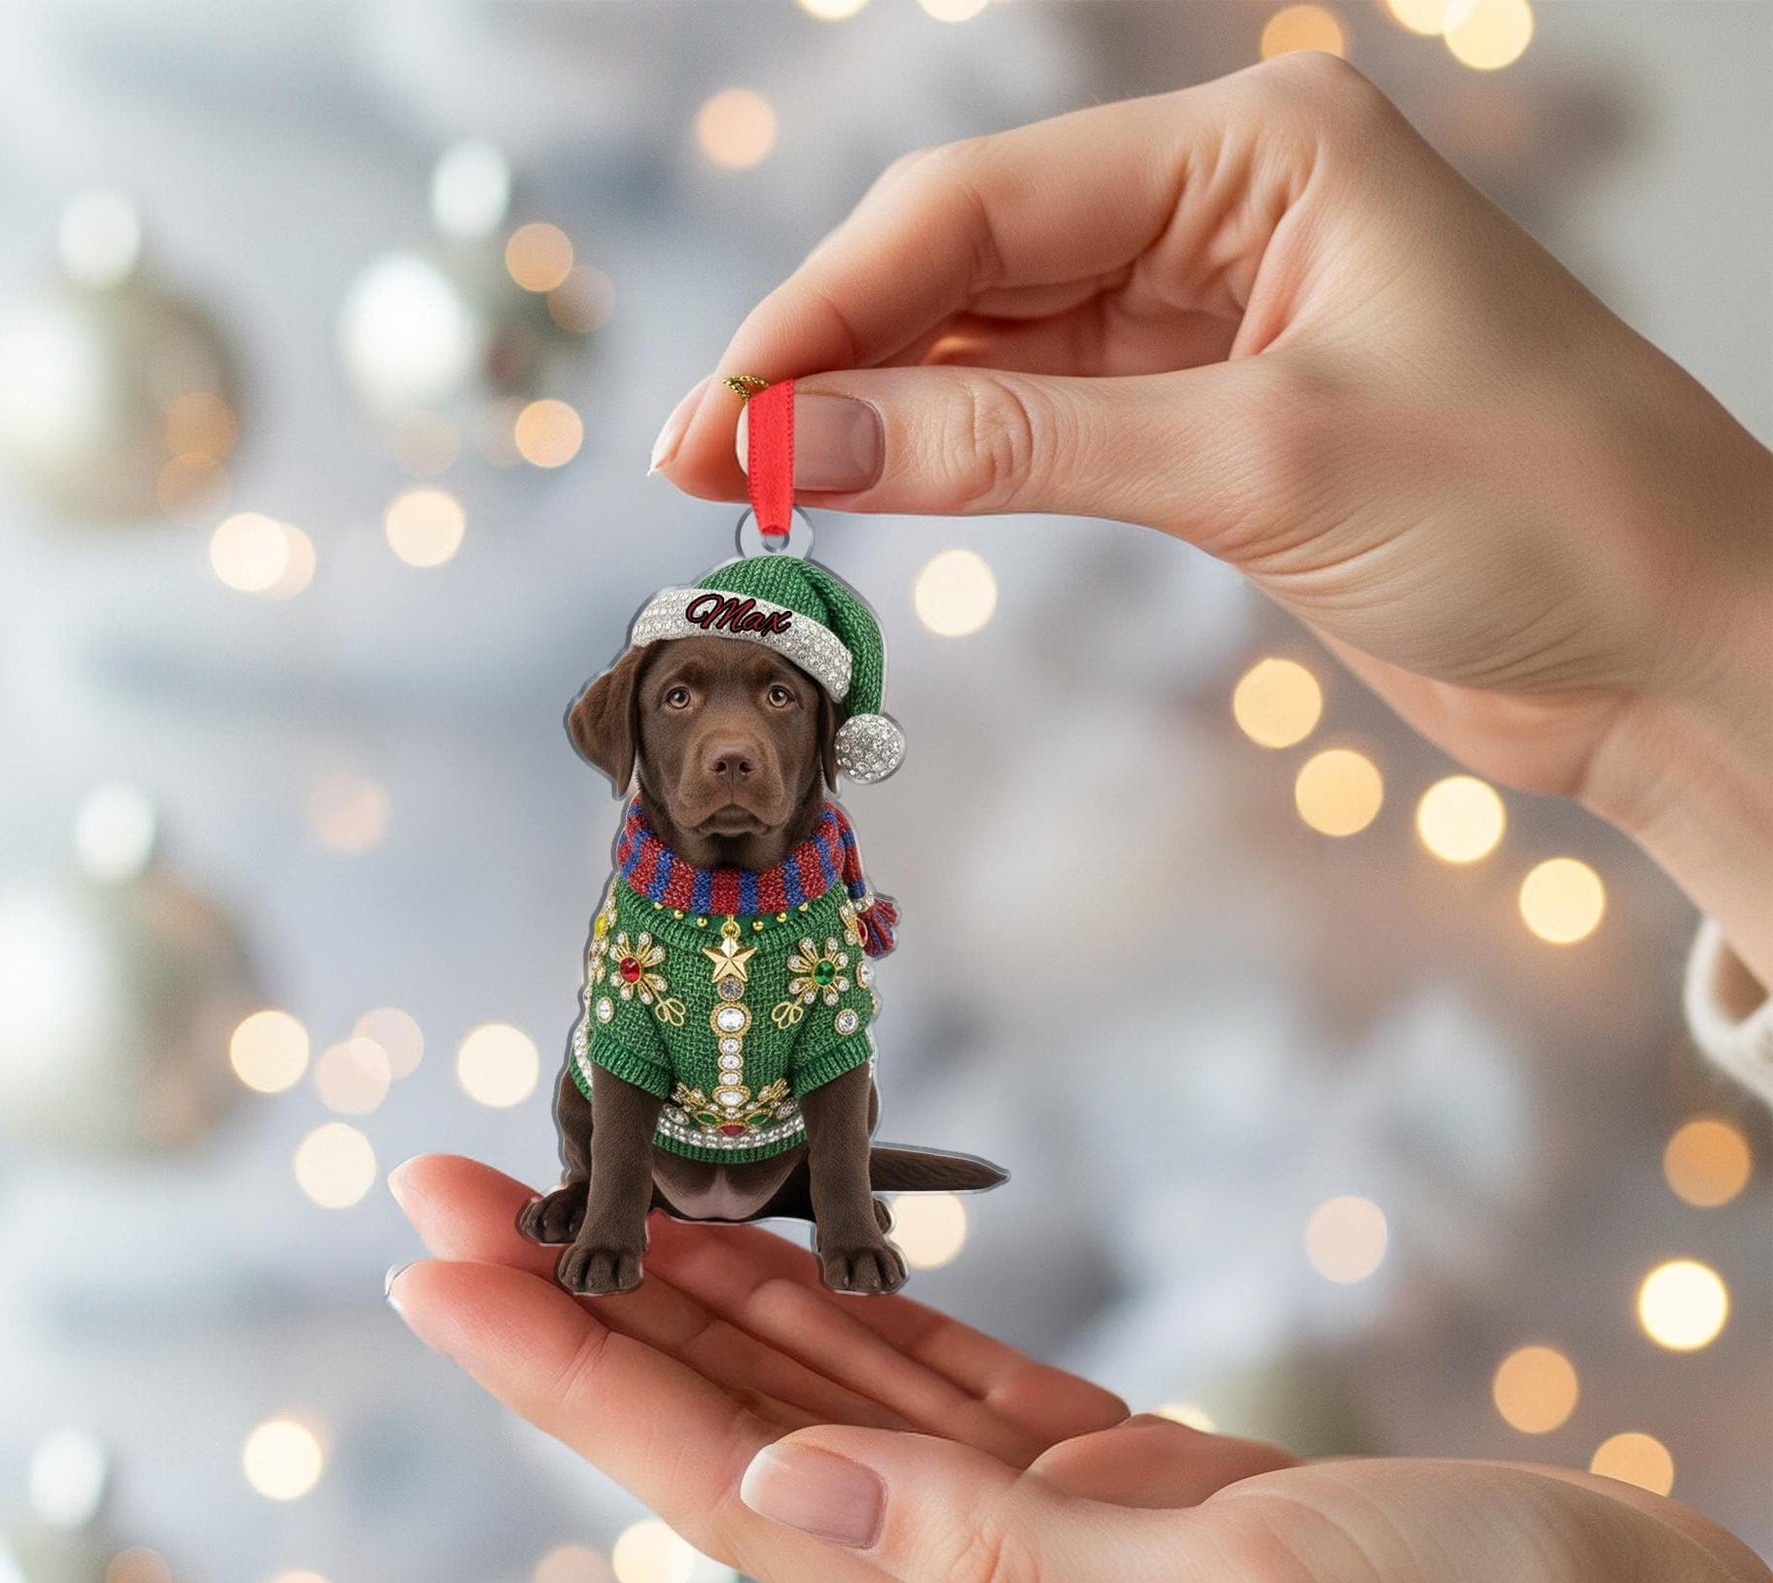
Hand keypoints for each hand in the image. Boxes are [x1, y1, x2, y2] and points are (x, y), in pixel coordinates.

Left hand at [389, 1154, 1772, 1582]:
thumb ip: (987, 1562)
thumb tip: (772, 1492)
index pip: (705, 1467)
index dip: (558, 1366)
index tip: (441, 1269)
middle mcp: (961, 1562)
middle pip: (718, 1411)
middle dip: (573, 1298)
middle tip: (447, 1187)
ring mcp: (1021, 1507)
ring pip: (802, 1377)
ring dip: (682, 1284)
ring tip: (574, 1195)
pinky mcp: (1091, 1458)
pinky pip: (914, 1364)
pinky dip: (823, 1298)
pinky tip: (758, 1245)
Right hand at [651, 55, 1772, 984]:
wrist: (1668, 647)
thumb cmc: (1536, 509)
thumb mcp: (1255, 458)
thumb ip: (1017, 449)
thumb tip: (806, 442)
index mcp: (1262, 148)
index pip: (983, 207)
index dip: (832, 309)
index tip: (724, 411)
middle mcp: (1229, 210)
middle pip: (972, 265)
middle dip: (833, 361)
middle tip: (703, 459)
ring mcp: (1217, 318)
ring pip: (998, 350)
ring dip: (882, 417)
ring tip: (758, 486)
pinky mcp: (1216, 422)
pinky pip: (1047, 423)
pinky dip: (959, 462)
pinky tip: (872, 490)